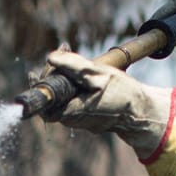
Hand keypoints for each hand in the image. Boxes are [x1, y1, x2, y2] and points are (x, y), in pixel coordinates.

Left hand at [40, 50, 175, 160]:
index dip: (38, 85)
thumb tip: (51, 57)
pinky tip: (80, 72)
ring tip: (67, 57)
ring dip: (63, 78)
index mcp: (72, 112)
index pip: (44, 102)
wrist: (141, 112)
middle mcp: (73, 119)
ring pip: (62, 99)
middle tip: (59, 55)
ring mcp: (80, 120)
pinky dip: (72, 85)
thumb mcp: (99, 75)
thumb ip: (74, 66)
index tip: (35, 71)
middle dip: (52, 75)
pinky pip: (72, 101)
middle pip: (51, 99)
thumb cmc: (122, 94)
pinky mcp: (87, 117)